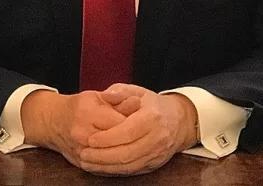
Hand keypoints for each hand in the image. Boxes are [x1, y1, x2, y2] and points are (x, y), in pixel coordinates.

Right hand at [19, 89, 140, 174]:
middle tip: (145, 136)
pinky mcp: (83, 164)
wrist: (54, 122)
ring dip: (132, 156)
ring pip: (115, 160)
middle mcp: (82, 133)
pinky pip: (107, 168)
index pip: (121, 123)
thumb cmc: (78, 107)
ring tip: (141, 148)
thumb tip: (137, 103)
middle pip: (120, 143)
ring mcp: (82, 151)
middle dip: (136, 141)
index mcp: (88, 113)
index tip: (145, 121)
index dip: (137, 123)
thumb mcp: (97, 96)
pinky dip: (121, 166)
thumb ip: (118, 98)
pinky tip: (131, 160)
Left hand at [80, 84, 198, 174]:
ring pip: (130, 166)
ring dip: (106, 166)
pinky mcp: (155, 164)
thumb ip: (119, 92)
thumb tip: (105, 96)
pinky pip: (133, 171)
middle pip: (127, 153)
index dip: (107, 138)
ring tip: (87, 162)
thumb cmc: (152, 105)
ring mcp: (157, 153)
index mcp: (152, 118)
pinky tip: (100, 167)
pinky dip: (115, 171)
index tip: (90, 140)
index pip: (127, 132)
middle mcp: (157, 138)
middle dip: (103, 156)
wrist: (178, 121)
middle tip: (83, 153)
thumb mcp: (137, 92)